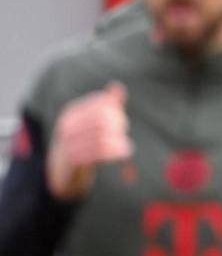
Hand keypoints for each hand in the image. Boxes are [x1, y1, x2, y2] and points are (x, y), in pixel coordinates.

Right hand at [47, 82, 132, 200]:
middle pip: (102, 120)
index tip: (121, 120)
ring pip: (102, 138)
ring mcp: (67, 143)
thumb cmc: (81, 141)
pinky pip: (98, 153)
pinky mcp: (72, 160)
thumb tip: (117, 85)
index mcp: (72, 112)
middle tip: (123, 133)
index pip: (101, 104)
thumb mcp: (90, 121)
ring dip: (119, 142)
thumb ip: (106, 105)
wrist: (60, 170)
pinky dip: (115, 152)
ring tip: (126, 147)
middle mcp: (67, 125)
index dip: (116, 111)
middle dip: (118, 126)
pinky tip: (123, 153)